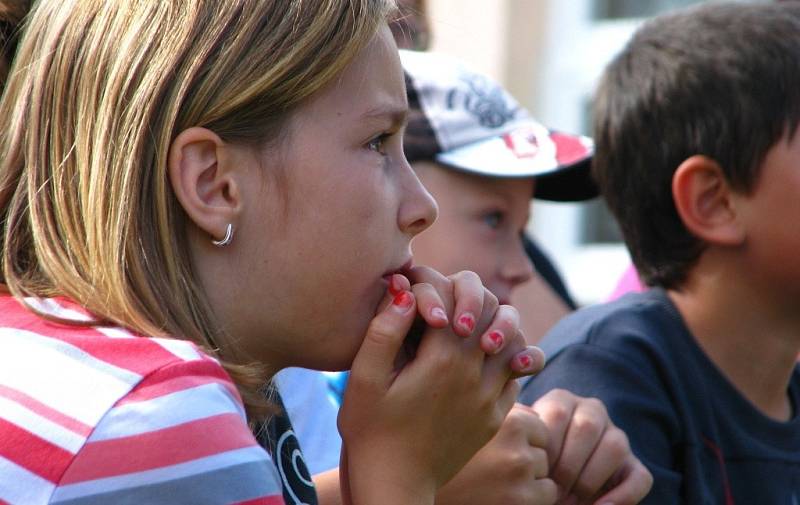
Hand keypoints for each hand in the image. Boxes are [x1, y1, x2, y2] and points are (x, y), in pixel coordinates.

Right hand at [338, 267, 544, 504]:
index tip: (418, 307)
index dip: (436, 290)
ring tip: (467, 331)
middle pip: (489, 311)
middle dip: (467, 300)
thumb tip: (403, 289)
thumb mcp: (362, 380)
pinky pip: (516, 373)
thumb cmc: (370, 431)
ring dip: (493, 325)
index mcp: (442, 360)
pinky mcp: (496, 417)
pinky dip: (506, 357)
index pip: (454, 297)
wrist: (394, 486)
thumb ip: (384, 331)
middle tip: (444, 311)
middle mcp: (475, 375)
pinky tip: (480, 359)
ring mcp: (490, 398)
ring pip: (512, 339)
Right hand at [435, 403, 557, 504]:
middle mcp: (510, 440)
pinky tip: (502, 497)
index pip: (536, 424)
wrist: (416, 484)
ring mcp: (516, 470)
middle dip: (522, 457)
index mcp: (498, 415)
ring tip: (493, 482)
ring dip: (527, 478)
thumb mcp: (462, 420)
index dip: (518, 439)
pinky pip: (548, 492)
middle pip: (541, 447)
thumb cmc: (438, 454)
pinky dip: (532, 498)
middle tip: (490, 469)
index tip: (493, 450)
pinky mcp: (520, 499)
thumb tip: (535, 415)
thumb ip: (496, 411)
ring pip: (544, 469)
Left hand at [531, 389, 652, 503]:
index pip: (557, 414)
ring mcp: (616, 435)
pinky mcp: (635, 464)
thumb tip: (519, 451)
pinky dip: (622, 497)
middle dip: (567, 465)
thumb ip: (520, 439)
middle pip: (587, 428)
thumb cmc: (527, 460)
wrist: (550, 480)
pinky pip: (639, 477)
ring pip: (615, 447)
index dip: (546, 447)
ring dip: (590, 479)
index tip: (535, 471)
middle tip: (552, 489)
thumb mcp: (521, 444)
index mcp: (561, 400)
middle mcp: (592, 410)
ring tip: (569, 499)